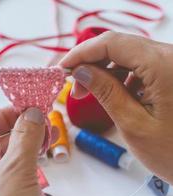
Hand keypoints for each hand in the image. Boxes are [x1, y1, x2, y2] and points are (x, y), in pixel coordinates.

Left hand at [0, 107, 45, 195]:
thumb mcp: (14, 172)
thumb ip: (24, 137)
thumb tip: (32, 113)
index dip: (2, 115)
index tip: (25, 108)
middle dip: (19, 130)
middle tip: (41, 120)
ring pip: (4, 158)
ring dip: (26, 146)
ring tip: (46, 135)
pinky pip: (10, 174)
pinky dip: (26, 163)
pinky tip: (41, 155)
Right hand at [59, 31, 172, 183]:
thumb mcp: (133, 124)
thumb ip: (105, 92)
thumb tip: (80, 71)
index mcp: (164, 65)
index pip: (112, 43)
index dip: (82, 52)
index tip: (63, 68)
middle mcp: (171, 56)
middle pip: (119, 45)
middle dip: (91, 62)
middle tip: (75, 86)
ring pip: (128, 53)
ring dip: (105, 69)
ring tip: (91, 91)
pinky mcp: (172, 70)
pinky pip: (140, 63)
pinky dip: (121, 74)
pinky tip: (115, 92)